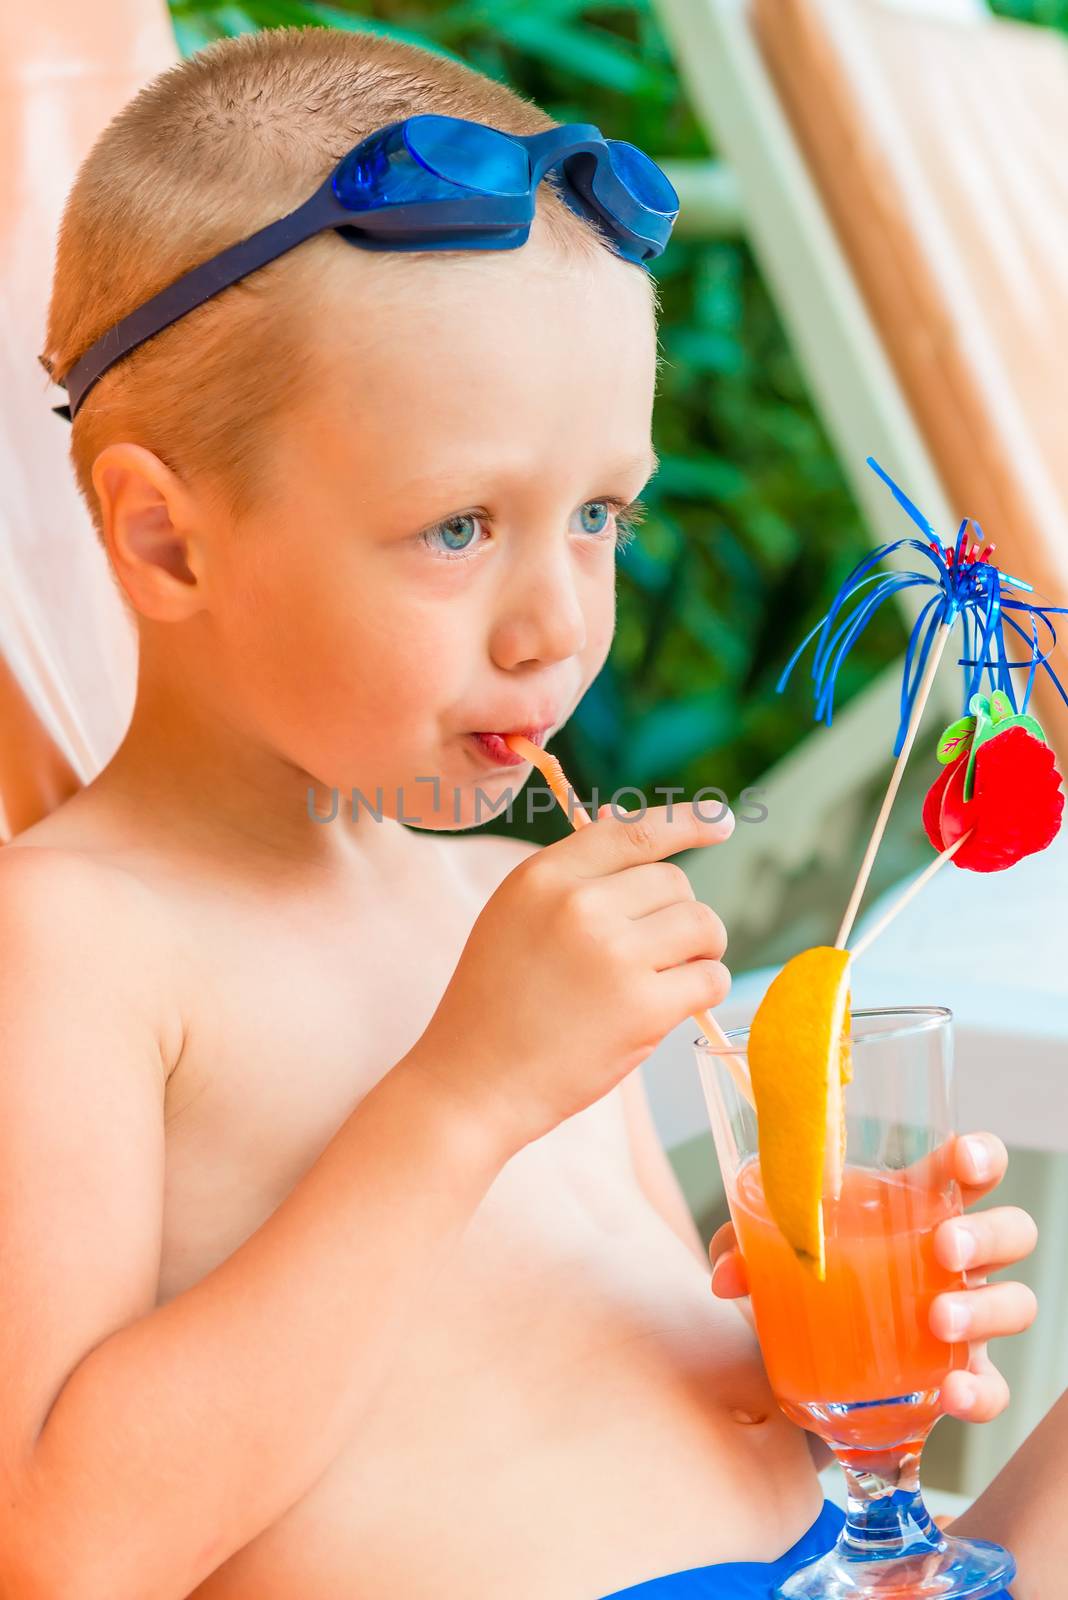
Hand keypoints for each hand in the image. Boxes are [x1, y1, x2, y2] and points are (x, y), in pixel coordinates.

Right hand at [417, 801, 733, 1154]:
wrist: (472, 1083)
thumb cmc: (496, 1003)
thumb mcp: (515, 918)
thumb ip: (574, 879)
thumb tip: (642, 830)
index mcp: (544, 877)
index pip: (632, 832)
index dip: (687, 822)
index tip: (721, 822)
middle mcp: (579, 905)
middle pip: (675, 883)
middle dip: (679, 915)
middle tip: (656, 953)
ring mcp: (613, 955)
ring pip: (703, 925)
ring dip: (701, 951)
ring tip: (667, 977)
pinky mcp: (642, 1007)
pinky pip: (710, 978)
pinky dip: (703, 990)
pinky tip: (670, 1006)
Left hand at [709, 1132, 1037, 1422]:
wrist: (807, 1360)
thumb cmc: (808, 1280)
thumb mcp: (771, 1253)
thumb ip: (746, 1248)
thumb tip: (728, 1275)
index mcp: (915, 1209)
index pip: (968, 1169)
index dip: (980, 1156)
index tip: (963, 1159)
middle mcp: (952, 1261)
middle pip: (1011, 1231)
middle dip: (988, 1234)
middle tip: (944, 1248)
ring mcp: (964, 1319)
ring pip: (1016, 1303)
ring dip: (985, 1309)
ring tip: (939, 1320)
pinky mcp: (959, 1377)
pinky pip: (994, 1387)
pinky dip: (980, 1393)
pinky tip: (951, 1392)